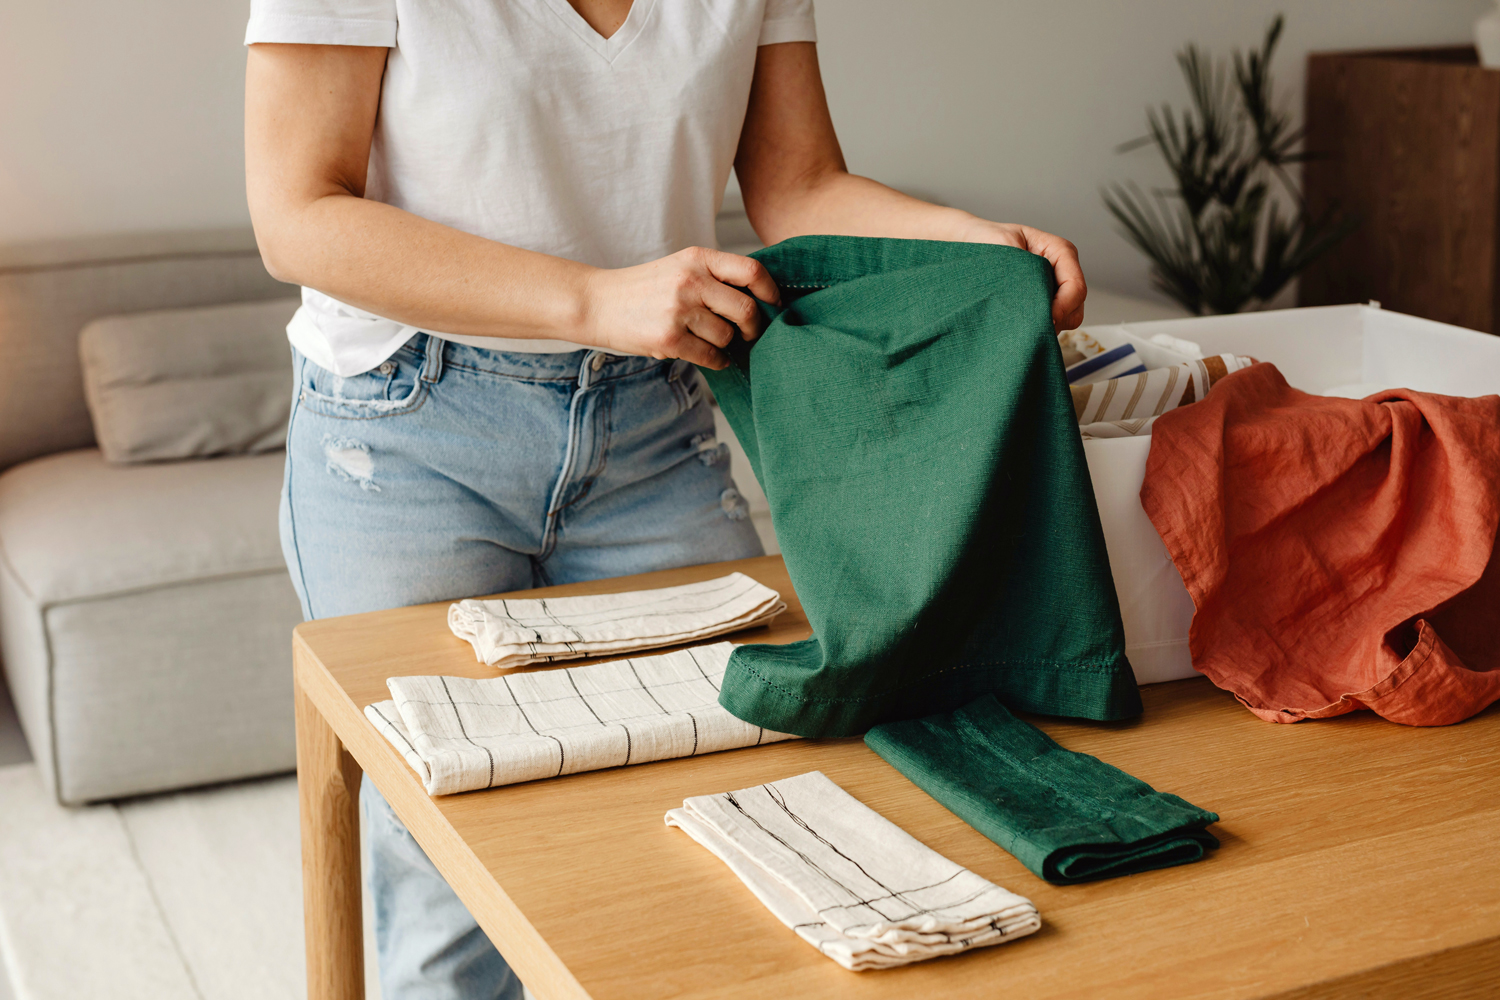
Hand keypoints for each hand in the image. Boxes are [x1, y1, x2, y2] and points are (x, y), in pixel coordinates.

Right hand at [579, 247, 780, 368]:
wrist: (599, 303)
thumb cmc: (645, 289)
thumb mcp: (680, 267)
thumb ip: (715, 277)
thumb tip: (760, 300)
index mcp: (698, 259)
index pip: (751, 271)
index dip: (770, 291)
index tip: (773, 304)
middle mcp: (690, 281)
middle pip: (746, 309)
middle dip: (754, 327)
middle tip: (748, 333)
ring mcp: (679, 310)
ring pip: (727, 336)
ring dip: (727, 344)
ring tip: (714, 341)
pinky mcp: (669, 338)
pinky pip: (711, 356)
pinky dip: (717, 360)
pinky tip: (710, 356)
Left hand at [964, 220, 1086, 331]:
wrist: (971, 243)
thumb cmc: (987, 241)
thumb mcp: (1004, 248)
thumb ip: (1024, 272)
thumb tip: (1035, 302)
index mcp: (1060, 252)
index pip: (1075, 287)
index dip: (1063, 308)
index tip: (1044, 320)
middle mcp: (1062, 270)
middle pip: (1076, 306)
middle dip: (1057, 319)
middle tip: (1028, 324)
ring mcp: (1056, 287)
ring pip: (1067, 318)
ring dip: (1047, 324)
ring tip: (1019, 319)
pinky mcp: (1044, 301)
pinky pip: (1053, 322)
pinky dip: (1039, 326)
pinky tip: (1018, 320)